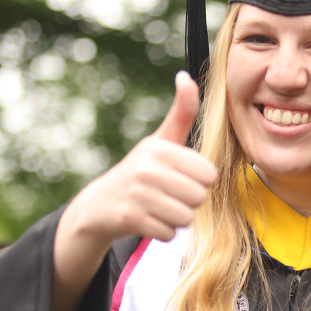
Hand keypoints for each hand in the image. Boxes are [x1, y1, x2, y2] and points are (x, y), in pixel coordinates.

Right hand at [62, 71, 218, 247]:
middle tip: (168, 195)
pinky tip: (147, 219)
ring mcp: (138, 194)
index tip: (180, 177)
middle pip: (199, 198)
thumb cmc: (141, 170)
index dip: (199, 181)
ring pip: (186, 218)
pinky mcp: (130, 218)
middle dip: (188, 202)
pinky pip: (169, 233)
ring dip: (176, 218)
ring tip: (158, 207)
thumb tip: (186, 76)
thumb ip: (181, 112)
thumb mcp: (162, 139)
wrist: (100, 204)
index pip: (210, 175)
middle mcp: (148, 168)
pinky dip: (161, 231)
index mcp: (160, 148)